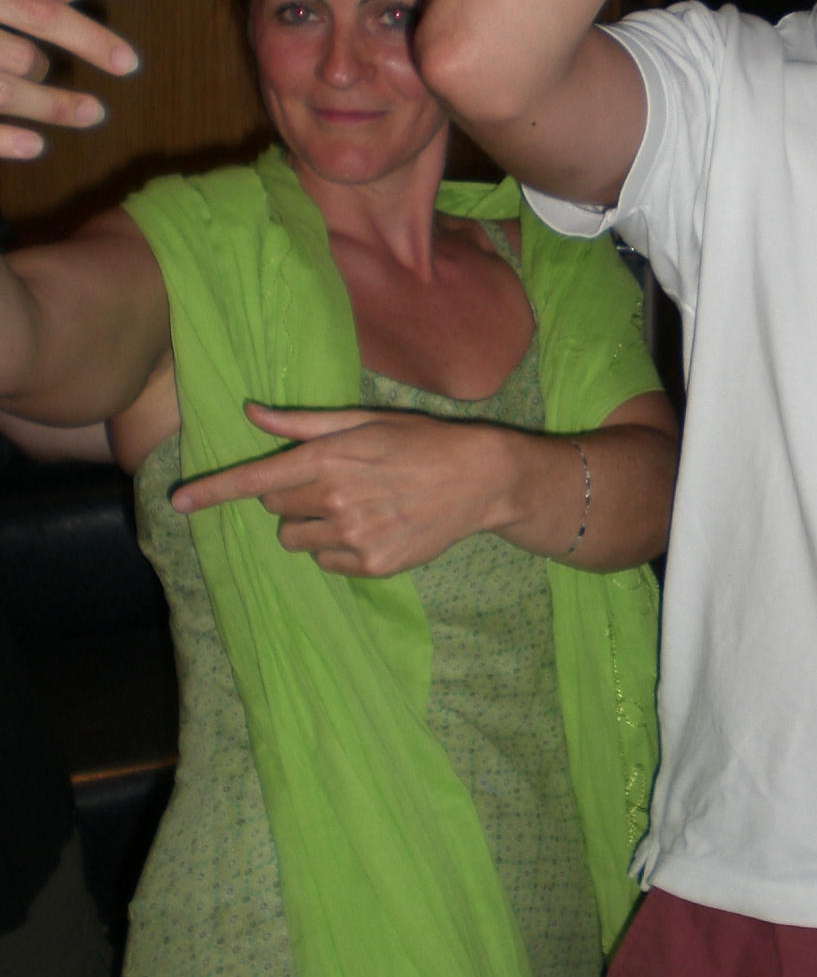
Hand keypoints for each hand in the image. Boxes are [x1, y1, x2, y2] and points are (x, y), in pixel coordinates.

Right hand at [0, 0, 138, 158]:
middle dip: (53, 84)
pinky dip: (4, 139)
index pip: (39, 12)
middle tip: (92, 110)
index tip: (129, 64)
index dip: (88, 37)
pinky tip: (36, 147)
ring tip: (88, 117)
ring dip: (46, 109)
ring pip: (2, 92)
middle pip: (20, 58)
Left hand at [172, 403, 520, 576]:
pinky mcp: (371, 564)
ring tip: (353, 506)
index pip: (255, 480)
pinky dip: (338, 548)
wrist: (478, 478)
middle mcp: (334, 499)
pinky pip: (326, 562)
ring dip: (310, 524)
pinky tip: (372, 526)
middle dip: (290, 495)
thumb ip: (302, 423)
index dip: (212, 491)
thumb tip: (251, 412)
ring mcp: (353, 536)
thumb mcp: (363, 421)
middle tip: (333, 480)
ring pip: (295, 539)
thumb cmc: (420, 440)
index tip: (178, 502)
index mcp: (328, 458)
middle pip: (274, 508)